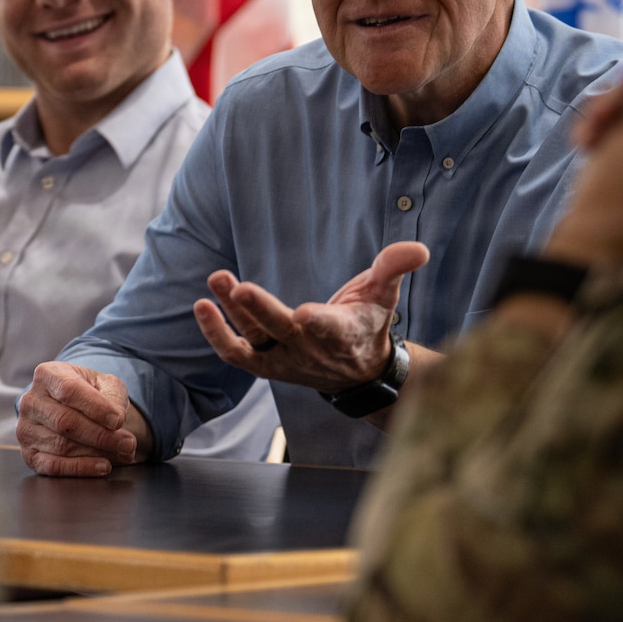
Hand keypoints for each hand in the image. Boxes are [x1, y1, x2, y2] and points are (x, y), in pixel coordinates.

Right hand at [16, 362, 154, 477]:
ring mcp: (26, 429)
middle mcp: (31, 401)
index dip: (95, 408)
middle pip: (65, 422)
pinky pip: (53, 466)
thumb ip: (113, 397)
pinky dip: (81, 469)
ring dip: (97, 453)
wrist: (72, 408)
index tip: (119, 420)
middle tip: (128, 443)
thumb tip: (116, 421)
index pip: (69, 390)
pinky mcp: (29, 454)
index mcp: (48, 375)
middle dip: (101, 435)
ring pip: (61, 446)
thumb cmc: (90, 394)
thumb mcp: (106, 384)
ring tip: (124, 453)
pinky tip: (103, 466)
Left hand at [192, 242, 430, 394]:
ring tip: (215, 279)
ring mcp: (284, 360)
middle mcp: (310, 350)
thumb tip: (419, 249)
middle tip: (237, 286)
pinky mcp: (265, 364)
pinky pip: (236, 354)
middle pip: (280, 332)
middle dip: (259, 310)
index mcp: (343, 333)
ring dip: (229, 315)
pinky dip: (217, 333)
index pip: (330, 330)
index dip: (319, 323)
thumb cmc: (369, 323)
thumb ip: (395, 268)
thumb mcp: (385, 294)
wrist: (356, 372)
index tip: (306, 314)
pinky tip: (203, 306)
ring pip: (252, 343)